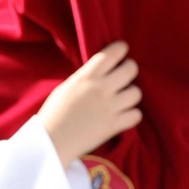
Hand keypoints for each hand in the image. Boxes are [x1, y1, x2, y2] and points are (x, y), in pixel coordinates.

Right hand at [38, 41, 142, 166]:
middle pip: (130, 70)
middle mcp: (101, 88)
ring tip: (123, 98)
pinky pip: (136, 115)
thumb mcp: (67, 87)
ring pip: (136, 93)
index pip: (112, 54)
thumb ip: (86, 78)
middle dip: (130, 69)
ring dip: (131, 95)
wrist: (52, 140)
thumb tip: (101, 73)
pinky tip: (124, 115)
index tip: (122, 49)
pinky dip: (132, 115)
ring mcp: (110, 107)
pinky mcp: (115, 125)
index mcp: (86, 76)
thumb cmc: (54, 112)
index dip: (121, 48)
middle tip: (125, 74)